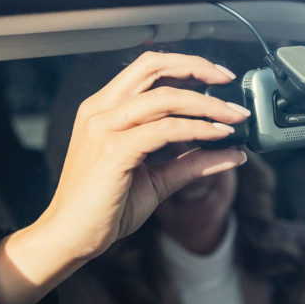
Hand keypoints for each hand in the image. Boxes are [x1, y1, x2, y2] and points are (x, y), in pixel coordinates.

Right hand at [0, 52, 249, 303]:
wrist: (69, 238)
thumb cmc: (103, 209)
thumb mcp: (155, 180)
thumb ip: (190, 163)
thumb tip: (233, 152)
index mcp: (103, 109)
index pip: (147, 68)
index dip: (186, 65)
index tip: (218, 76)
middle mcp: (100, 110)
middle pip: (153, 67)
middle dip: (197, 68)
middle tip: (229, 81)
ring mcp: (104, 127)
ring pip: (165, 97)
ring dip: (207, 103)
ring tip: (235, 116)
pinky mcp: (113, 150)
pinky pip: (165, 130)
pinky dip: (198, 129)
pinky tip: (218, 135)